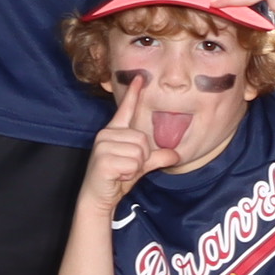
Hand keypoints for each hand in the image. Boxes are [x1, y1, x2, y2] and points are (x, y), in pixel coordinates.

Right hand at [83, 68, 168, 200]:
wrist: (97, 197)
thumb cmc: (117, 177)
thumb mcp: (140, 165)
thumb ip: (156, 157)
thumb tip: (176, 155)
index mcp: (115, 131)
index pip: (126, 109)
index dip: (133, 93)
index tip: (139, 77)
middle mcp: (107, 134)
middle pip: (143, 139)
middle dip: (142, 157)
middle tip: (128, 166)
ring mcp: (103, 146)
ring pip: (139, 152)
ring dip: (136, 166)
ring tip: (122, 170)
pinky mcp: (103, 160)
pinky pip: (132, 164)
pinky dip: (130, 174)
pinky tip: (118, 176)